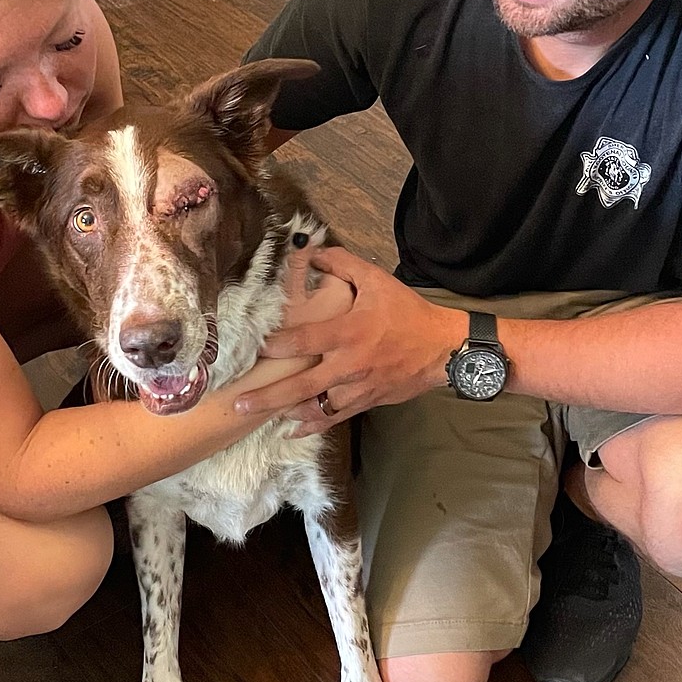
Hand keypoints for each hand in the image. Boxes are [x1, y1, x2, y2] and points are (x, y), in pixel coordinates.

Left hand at [234, 247, 463, 433]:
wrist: (442, 348)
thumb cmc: (407, 313)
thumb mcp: (377, 280)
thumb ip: (342, 264)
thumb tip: (312, 251)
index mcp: (349, 332)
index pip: (306, 340)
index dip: (278, 345)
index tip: (254, 348)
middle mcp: (350, 364)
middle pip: (303, 385)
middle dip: (269, 396)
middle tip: (239, 403)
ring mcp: (358, 387)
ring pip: (316, 406)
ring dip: (286, 412)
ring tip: (257, 416)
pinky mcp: (366, 401)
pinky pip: (335, 417)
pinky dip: (312, 425)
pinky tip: (291, 430)